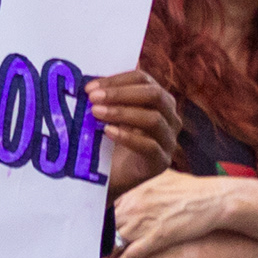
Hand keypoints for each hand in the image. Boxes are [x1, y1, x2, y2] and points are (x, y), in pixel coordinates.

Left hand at [89, 70, 183, 189]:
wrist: (109, 178)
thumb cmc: (107, 140)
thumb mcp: (108, 115)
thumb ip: (104, 98)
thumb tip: (88, 82)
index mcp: (158, 98)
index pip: (143, 79)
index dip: (117, 80)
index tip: (89, 87)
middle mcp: (169, 116)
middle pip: (154, 95)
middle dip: (121, 94)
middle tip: (93, 98)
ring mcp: (168, 140)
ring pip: (154, 119)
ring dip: (122, 113)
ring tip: (96, 113)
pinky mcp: (161, 162)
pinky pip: (150, 146)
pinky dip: (128, 137)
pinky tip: (108, 132)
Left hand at [106, 170, 234, 257]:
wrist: (214, 199)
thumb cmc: (193, 189)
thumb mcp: (166, 177)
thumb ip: (150, 181)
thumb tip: (145, 181)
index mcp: (136, 192)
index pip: (111, 209)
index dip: (105, 221)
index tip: (100, 229)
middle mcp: (136, 206)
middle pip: (110, 226)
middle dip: (103, 238)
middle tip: (96, 247)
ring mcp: (145, 222)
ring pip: (118, 240)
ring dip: (109, 252)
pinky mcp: (157, 237)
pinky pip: (134, 252)